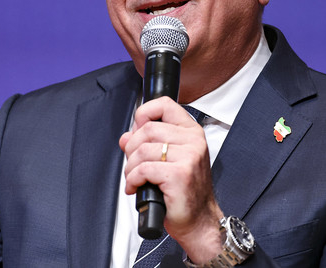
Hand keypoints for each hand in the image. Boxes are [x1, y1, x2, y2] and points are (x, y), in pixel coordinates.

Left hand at [119, 96, 223, 262]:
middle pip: (147, 129)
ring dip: (130, 167)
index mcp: (191, 132)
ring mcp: (189, 157)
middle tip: (133, 164)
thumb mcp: (168, 161)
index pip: (165, 105)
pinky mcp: (180, 174)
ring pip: (143, 150)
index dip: (144, 114)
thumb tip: (126, 137)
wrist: (199, 220)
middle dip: (132, 148)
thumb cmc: (185, 192)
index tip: (137, 130)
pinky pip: (144, 168)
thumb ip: (147, 144)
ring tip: (134, 178)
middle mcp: (193, 141)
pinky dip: (133, 179)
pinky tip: (137, 187)